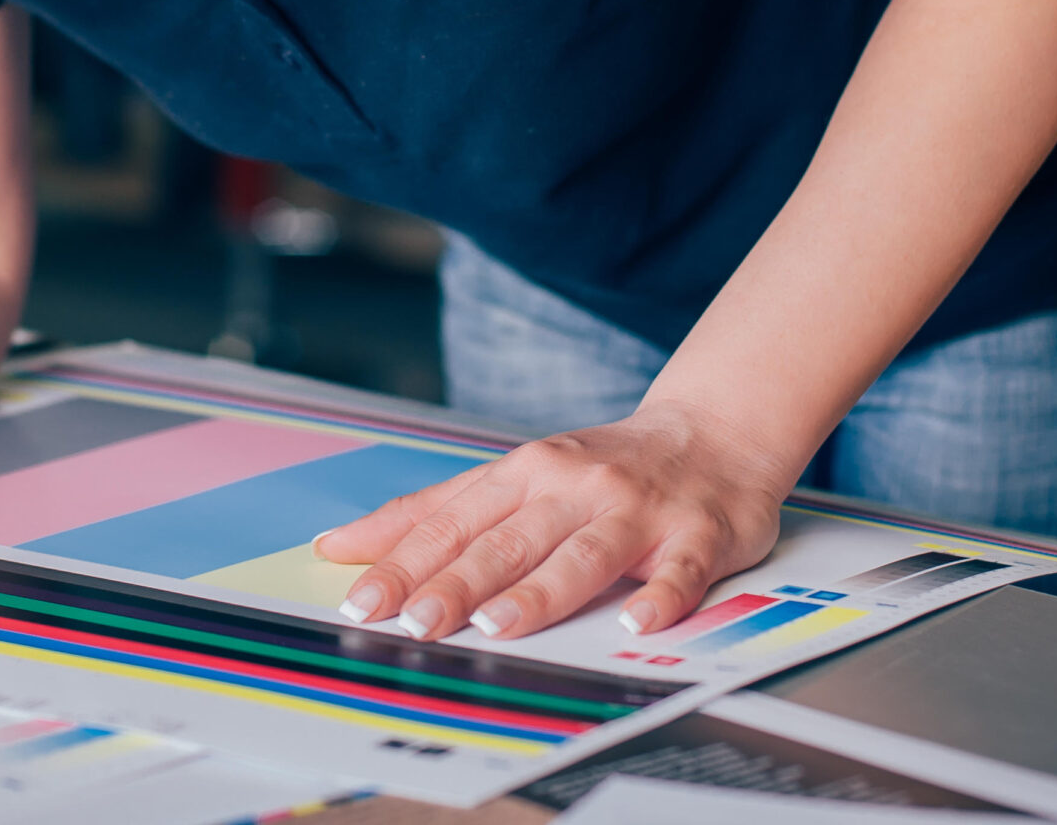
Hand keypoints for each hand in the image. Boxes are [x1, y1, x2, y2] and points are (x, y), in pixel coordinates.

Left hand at [314, 401, 790, 640]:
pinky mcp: (697, 535)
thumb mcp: (514, 476)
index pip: (454, 523)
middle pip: (508, 541)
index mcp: (525, 474)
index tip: (363, 601)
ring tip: (497, 625)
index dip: (406, 562)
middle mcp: (575, 487)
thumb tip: (343, 545)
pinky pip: (679, 570)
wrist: (713, 432)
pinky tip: (638, 621)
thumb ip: (433, 512)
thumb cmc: (601, 467)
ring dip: (540, 589)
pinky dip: (661, 595)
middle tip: (415, 623)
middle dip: (457, 582)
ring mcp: (637, 511)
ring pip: (583, 553)